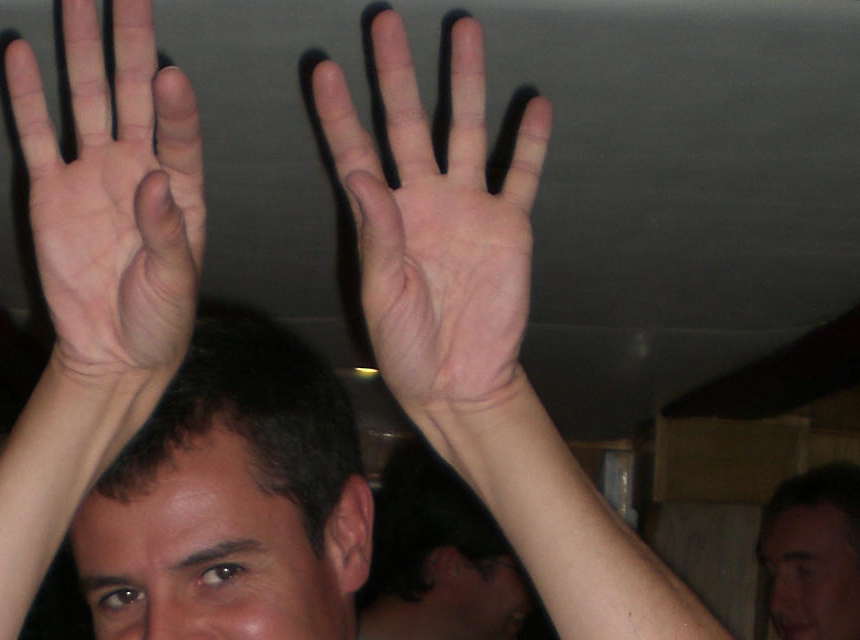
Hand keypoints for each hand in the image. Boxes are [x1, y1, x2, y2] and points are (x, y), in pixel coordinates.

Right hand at [6, 0, 203, 383]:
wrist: (112, 355)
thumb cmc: (159, 320)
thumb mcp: (174, 284)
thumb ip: (167, 233)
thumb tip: (153, 184)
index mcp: (178, 186)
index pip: (179, 130)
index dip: (175, 104)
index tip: (169, 75)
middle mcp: (136, 166)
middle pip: (133, 90)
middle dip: (130, 37)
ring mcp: (92, 175)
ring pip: (86, 98)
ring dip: (82, 48)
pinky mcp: (51, 194)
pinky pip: (38, 137)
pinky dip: (29, 96)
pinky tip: (23, 52)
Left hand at [312, 13, 550, 419]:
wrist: (458, 384)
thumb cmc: (406, 350)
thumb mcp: (382, 297)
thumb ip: (377, 236)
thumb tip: (362, 177)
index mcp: (384, 221)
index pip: (357, 154)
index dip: (339, 115)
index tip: (324, 70)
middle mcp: (424, 203)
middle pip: (408, 123)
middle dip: (397, 72)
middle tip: (384, 19)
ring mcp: (468, 210)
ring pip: (467, 131)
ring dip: (466, 82)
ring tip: (465, 29)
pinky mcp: (508, 226)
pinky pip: (521, 175)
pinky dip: (531, 142)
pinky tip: (535, 105)